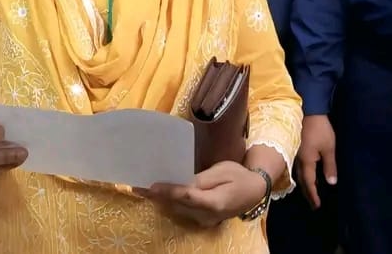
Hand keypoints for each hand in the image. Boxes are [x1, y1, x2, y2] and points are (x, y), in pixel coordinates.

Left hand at [138, 161, 267, 227]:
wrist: (254, 190)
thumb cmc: (239, 176)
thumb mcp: (222, 171)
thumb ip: (201, 179)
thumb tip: (181, 181)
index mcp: (215, 202)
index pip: (186, 196)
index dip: (167, 191)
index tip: (150, 186)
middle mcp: (208, 215)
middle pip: (177, 205)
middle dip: (156, 196)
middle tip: (136, 185)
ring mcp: (205, 220)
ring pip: (178, 209)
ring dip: (160, 199)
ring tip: (141, 188)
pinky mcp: (203, 219)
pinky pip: (183, 210)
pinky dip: (169, 202)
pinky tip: (157, 193)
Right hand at [297, 114, 336, 208]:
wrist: (308, 111)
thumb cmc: (320, 130)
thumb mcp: (329, 148)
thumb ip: (329, 166)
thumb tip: (331, 183)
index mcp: (307, 161)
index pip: (309, 182)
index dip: (313, 195)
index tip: (317, 206)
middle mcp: (298, 159)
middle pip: (302, 180)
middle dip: (308, 193)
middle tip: (313, 204)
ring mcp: (295, 153)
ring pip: (298, 173)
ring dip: (305, 184)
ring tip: (311, 191)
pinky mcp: (295, 148)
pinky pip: (298, 166)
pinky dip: (303, 174)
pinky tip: (308, 174)